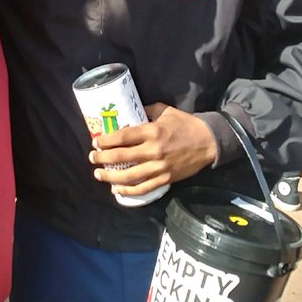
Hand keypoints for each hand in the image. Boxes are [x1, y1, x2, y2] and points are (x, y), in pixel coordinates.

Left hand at [89, 103, 217, 195]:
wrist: (209, 141)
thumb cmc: (186, 124)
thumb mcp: (166, 111)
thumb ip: (147, 110)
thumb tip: (130, 111)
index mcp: (152, 131)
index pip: (123, 137)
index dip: (106, 141)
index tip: (96, 142)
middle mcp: (154, 150)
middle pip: (122, 157)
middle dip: (103, 158)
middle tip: (92, 158)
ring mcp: (159, 167)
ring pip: (129, 176)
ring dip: (110, 177)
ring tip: (99, 175)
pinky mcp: (166, 179)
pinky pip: (143, 188)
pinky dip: (128, 191)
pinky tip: (117, 190)